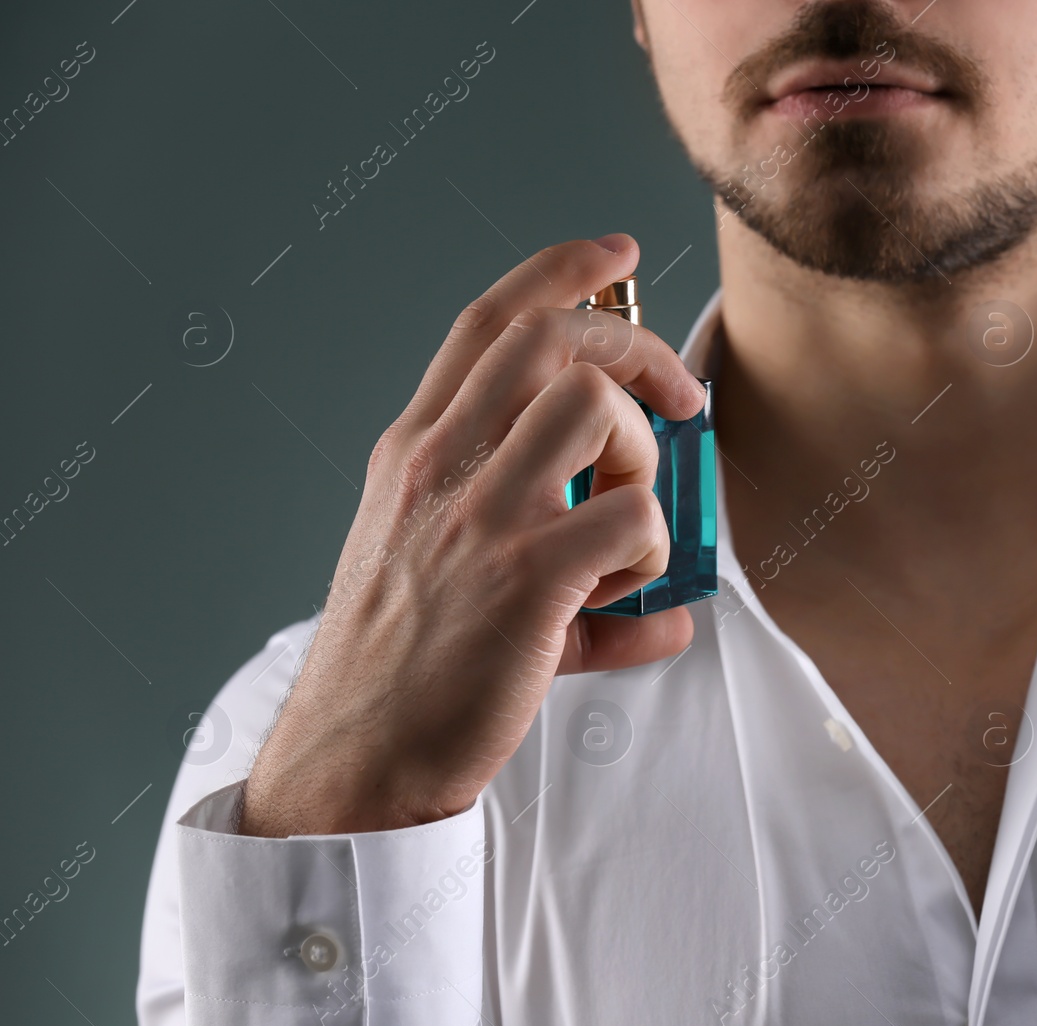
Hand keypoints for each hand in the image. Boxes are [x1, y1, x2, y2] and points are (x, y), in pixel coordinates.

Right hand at [238, 234, 705, 837]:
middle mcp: (441, 467)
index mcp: (415, 453)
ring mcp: (480, 518)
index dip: (560, 270)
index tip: (615, 255)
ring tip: (629, 523)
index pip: (487, 322)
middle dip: (639, 347)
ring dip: (646, 456)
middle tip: (679, 400)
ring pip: (597, 408)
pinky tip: (625, 593)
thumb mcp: (438, 575)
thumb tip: (673, 613)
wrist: (356, 758)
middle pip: (553, 338)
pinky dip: (657, 550)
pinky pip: (636, 518)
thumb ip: (548, 558)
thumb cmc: (402, 668)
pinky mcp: (525, 579)